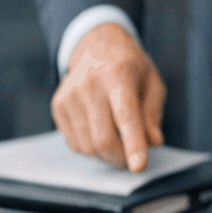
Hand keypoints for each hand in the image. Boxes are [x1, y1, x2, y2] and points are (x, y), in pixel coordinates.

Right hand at [51, 22, 165, 170]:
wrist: (95, 45)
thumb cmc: (129, 67)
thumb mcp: (152, 81)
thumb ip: (153, 112)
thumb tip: (152, 142)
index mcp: (118, 73)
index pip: (125, 114)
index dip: (133, 143)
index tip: (139, 167)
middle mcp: (89, 83)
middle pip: (103, 138)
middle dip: (121, 157)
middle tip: (131, 158)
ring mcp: (69, 94)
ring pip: (88, 146)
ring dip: (106, 155)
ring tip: (117, 140)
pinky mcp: (58, 105)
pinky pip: (75, 144)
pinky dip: (91, 147)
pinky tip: (99, 130)